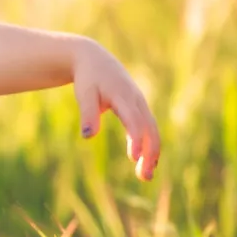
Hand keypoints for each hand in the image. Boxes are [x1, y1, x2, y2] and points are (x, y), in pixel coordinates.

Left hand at [71, 39, 160, 180]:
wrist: (94, 59)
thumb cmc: (88, 78)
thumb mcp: (84, 93)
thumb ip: (87, 113)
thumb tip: (88, 136)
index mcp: (123, 96)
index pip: (133, 121)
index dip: (136, 139)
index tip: (134, 158)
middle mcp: (136, 100)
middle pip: (149, 129)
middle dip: (149, 153)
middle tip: (144, 177)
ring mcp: (140, 103)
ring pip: (151, 130)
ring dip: (151, 153)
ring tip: (144, 176)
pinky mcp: (138, 107)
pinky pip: (147, 128)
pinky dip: (148, 144)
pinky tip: (144, 161)